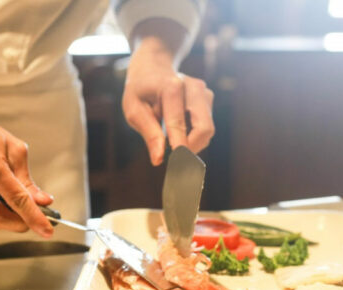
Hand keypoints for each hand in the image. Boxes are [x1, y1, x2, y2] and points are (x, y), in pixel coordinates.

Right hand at [0, 109, 53, 235]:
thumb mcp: (13, 149)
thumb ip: (27, 180)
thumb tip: (42, 202)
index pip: (17, 200)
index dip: (35, 218)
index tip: (47, 230)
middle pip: (2, 219)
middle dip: (21, 223)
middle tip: (30, 216)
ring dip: (3, 219)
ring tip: (2, 198)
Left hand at [122, 38, 214, 165]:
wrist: (153, 67)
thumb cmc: (140, 91)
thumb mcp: (134, 110)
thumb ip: (148, 133)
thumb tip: (159, 159)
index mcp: (171, 87)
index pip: (179, 124)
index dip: (180, 149)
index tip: (178, 168)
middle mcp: (193, 87)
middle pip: (204, 128)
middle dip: (191, 149)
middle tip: (175, 161)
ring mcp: (204, 92)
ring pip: (207, 130)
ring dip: (191, 143)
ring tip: (171, 140)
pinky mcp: (208, 99)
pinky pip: (205, 126)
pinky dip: (193, 136)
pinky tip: (178, 130)